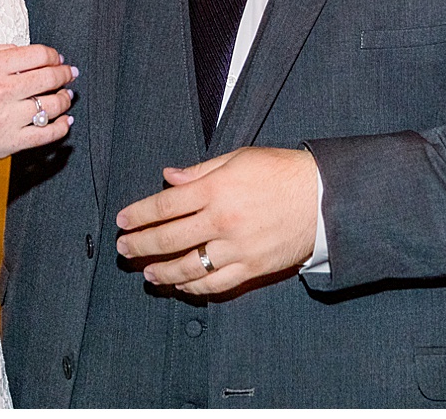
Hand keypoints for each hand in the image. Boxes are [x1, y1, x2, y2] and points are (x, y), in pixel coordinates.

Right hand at [0, 43, 74, 168]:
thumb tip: (27, 51)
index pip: (38, 55)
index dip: (54, 56)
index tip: (57, 59)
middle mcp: (0, 92)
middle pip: (49, 78)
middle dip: (65, 74)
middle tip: (70, 73)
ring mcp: (7, 119)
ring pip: (52, 106)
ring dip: (65, 99)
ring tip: (67, 96)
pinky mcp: (9, 143)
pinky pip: (46, 135)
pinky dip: (61, 127)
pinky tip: (65, 121)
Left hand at [115, 146, 318, 295]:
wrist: (323, 197)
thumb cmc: (280, 172)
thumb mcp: (238, 158)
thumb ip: (200, 171)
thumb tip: (168, 177)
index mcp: (216, 189)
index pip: (165, 205)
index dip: (138, 214)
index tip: (122, 221)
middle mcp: (222, 220)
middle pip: (169, 238)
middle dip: (140, 246)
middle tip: (123, 250)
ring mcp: (237, 248)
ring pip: (188, 267)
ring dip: (162, 272)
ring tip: (147, 273)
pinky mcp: (253, 268)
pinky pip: (216, 284)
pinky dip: (194, 287)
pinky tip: (181, 285)